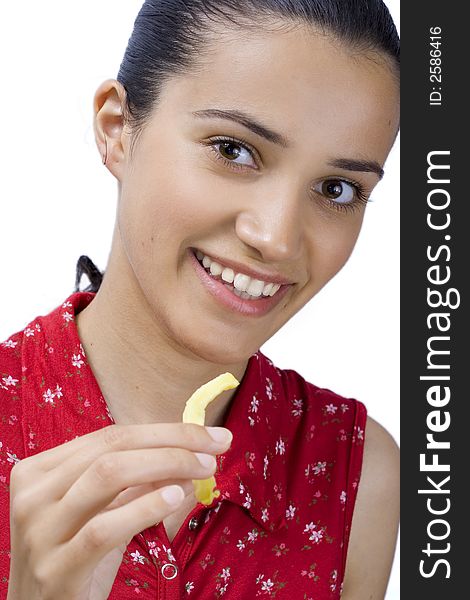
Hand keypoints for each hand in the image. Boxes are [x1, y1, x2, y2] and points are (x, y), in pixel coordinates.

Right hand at [7, 422, 231, 598]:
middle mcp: (33, 494)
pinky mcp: (55, 569)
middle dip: (173, 441)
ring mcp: (39, 531)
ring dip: (167, 464)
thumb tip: (192, 453)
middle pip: (113, 447)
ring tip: (203, 469)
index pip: (111, 435)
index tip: (210, 435)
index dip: (166, 430)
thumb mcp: (103, 511)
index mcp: (40, 470)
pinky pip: (105, 528)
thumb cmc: (74, 557)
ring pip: (108, 474)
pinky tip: (177, 498)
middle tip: (216, 447)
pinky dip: (146, 506)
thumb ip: (138, 482)